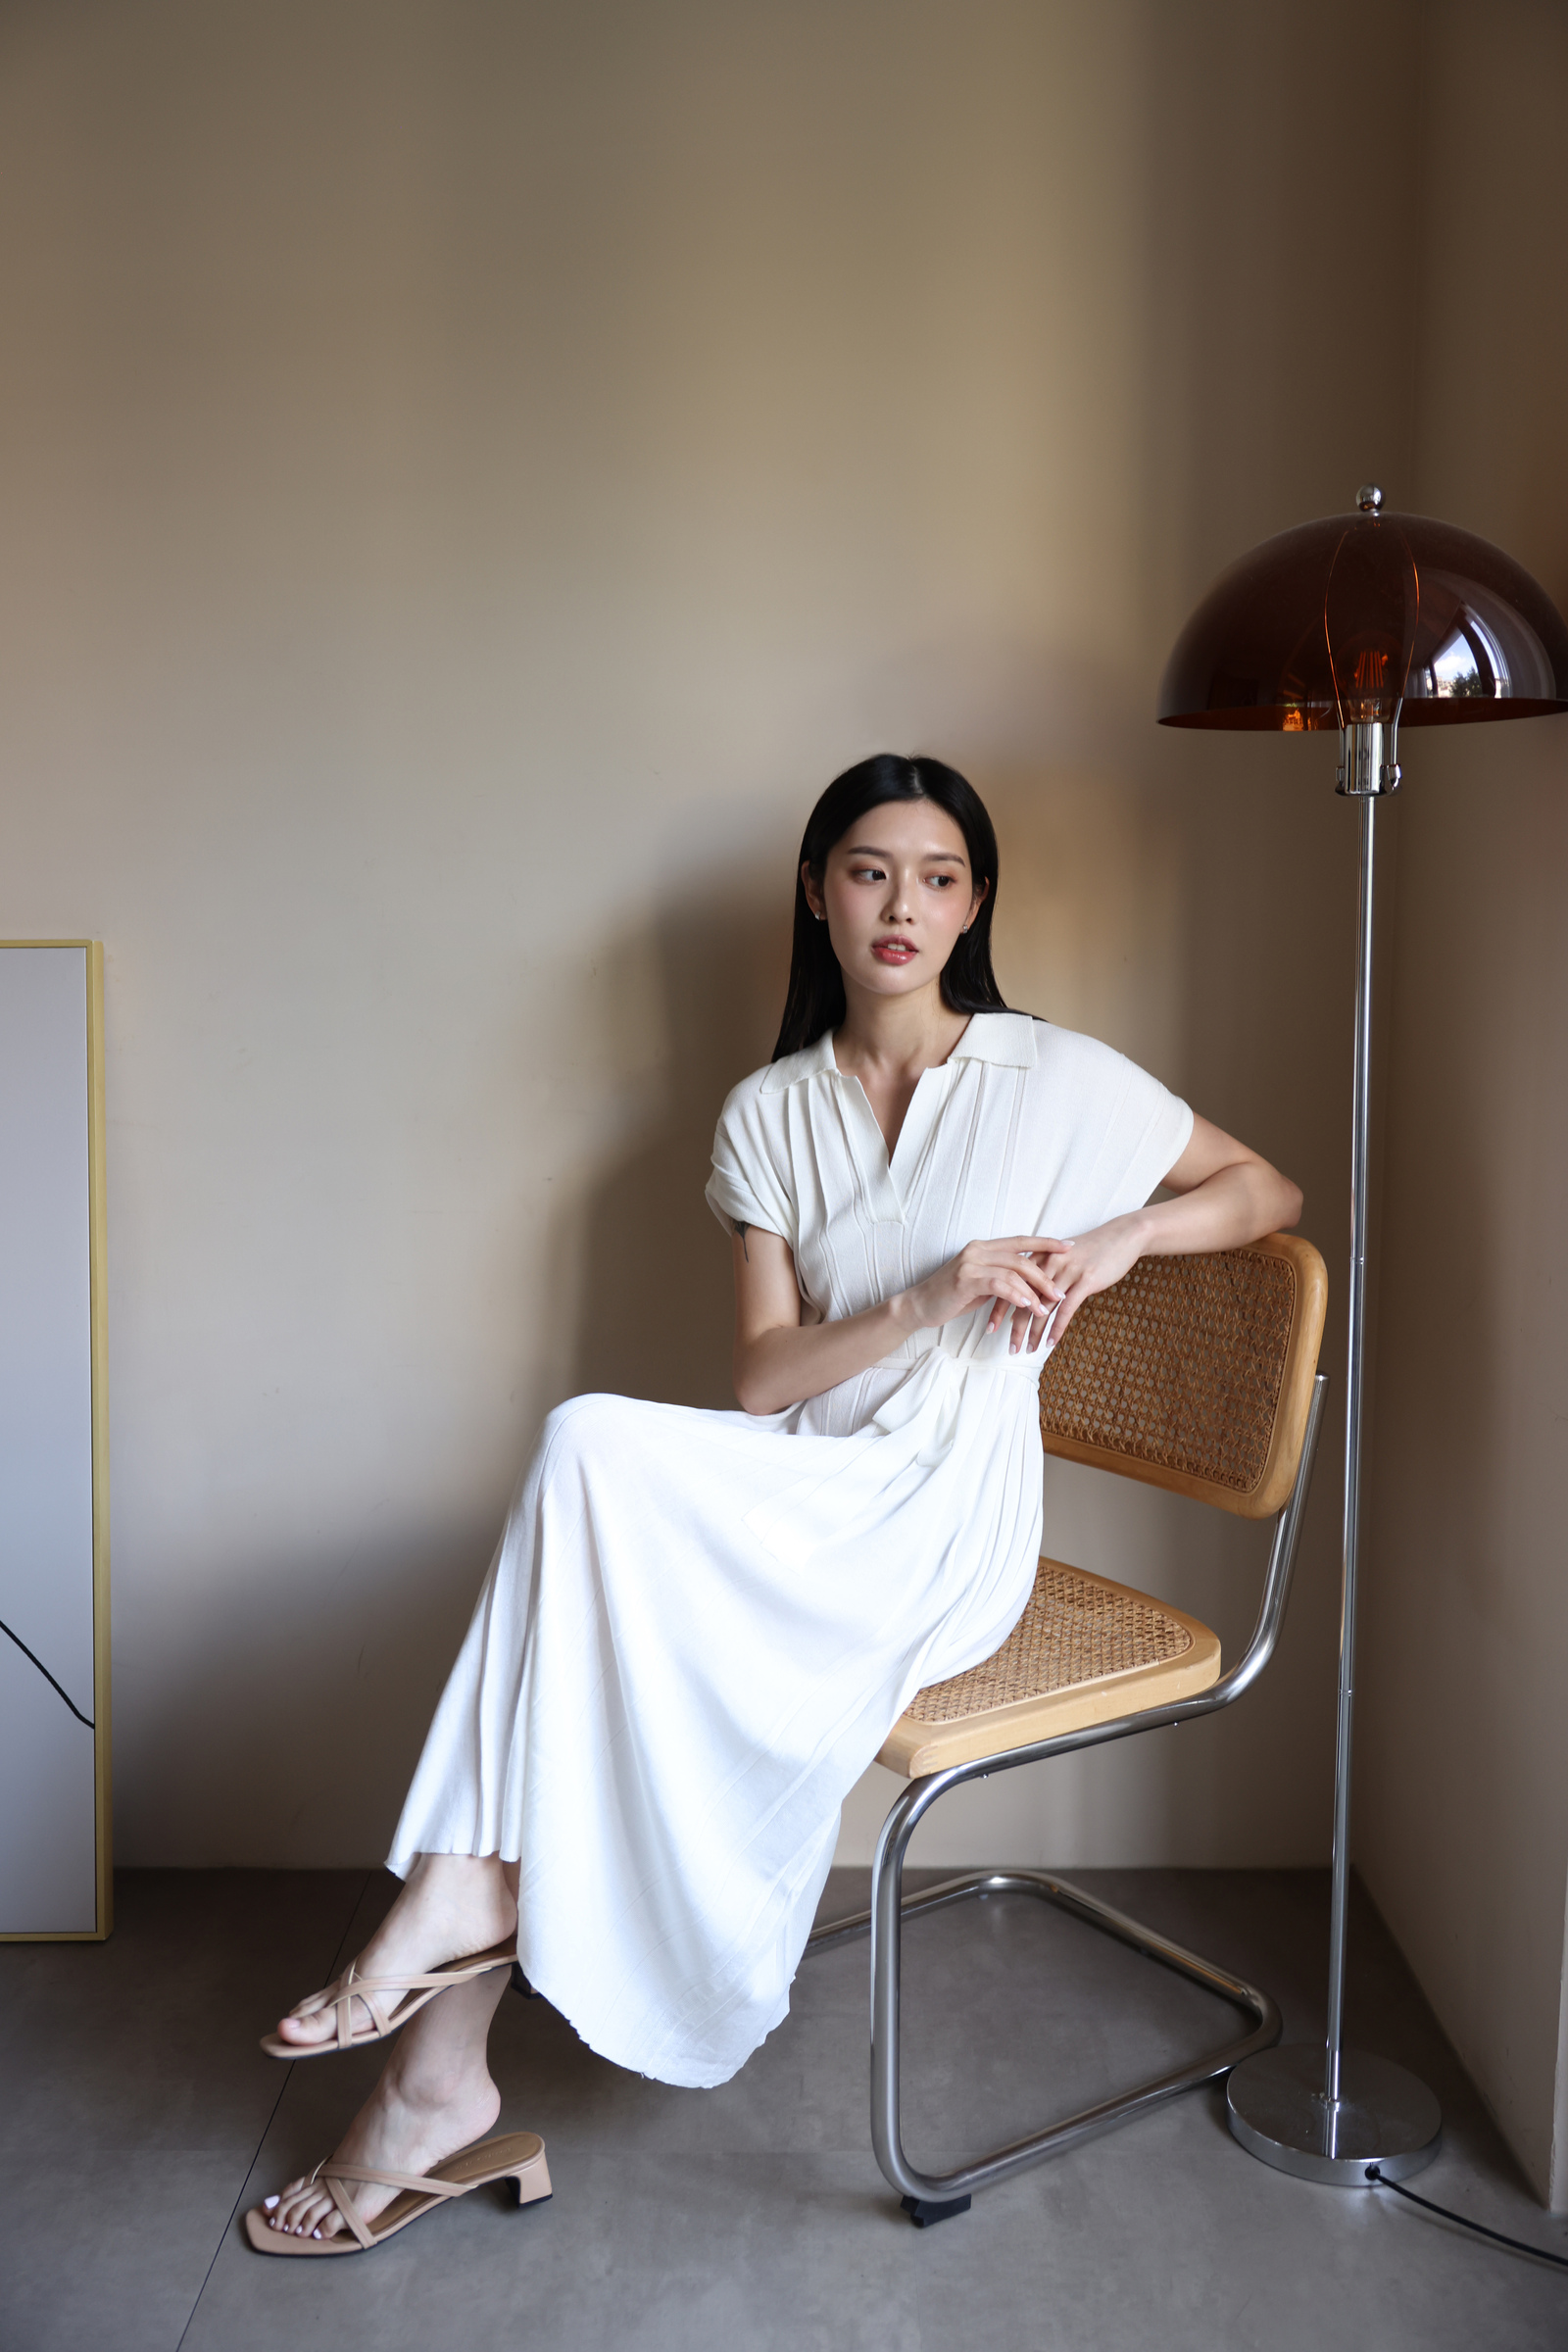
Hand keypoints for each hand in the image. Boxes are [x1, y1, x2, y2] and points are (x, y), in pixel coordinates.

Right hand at [895, 1236, 1070, 1349]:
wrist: (921, 1305)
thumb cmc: (952, 1296)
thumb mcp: (981, 1284)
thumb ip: (1002, 1278)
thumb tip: (1029, 1284)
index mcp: (984, 1247)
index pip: (1021, 1241)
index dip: (1046, 1242)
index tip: (1069, 1246)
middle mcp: (978, 1250)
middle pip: (1021, 1258)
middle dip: (1045, 1275)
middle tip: (1060, 1292)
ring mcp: (971, 1263)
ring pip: (1013, 1272)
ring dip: (1033, 1291)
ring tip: (1046, 1307)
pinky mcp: (966, 1279)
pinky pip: (999, 1284)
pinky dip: (1016, 1295)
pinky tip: (1027, 1305)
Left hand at [1009, 1215, 1149, 1349]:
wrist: (1120, 1236)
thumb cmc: (1090, 1250)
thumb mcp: (1060, 1258)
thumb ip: (1042, 1276)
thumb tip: (1027, 1301)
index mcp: (1037, 1257)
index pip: (1010, 1286)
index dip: (998, 1308)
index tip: (990, 1327)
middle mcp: (1047, 1264)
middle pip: (1023, 1299)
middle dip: (1014, 1327)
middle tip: (1008, 1347)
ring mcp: (1065, 1272)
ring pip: (1041, 1307)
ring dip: (1033, 1332)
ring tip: (1027, 1350)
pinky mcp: (1084, 1280)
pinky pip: (1065, 1310)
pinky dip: (1055, 1329)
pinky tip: (1049, 1343)